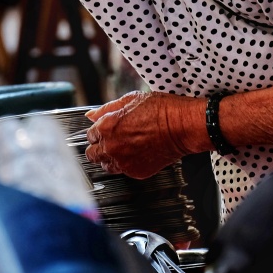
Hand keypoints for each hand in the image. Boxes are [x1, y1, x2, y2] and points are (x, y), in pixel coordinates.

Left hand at [82, 90, 205, 178]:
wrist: (182, 126)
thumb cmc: (161, 110)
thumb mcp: (131, 99)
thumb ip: (107, 109)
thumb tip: (92, 115)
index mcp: (106, 127)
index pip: (89, 135)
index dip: (98, 132)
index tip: (105, 131)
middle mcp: (111, 146)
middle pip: (93, 154)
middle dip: (99, 147)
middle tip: (111, 142)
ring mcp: (123, 162)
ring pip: (106, 165)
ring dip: (110, 158)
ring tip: (123, 149)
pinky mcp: (135, 172)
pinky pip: (123, 172)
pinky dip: (127, 165)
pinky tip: (136, 154)